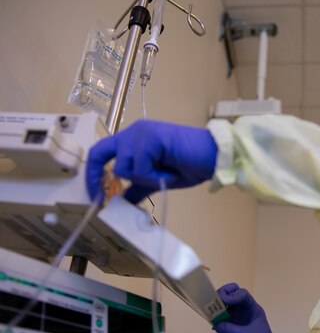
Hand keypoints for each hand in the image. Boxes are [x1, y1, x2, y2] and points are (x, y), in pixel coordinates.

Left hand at [86, 119, 217, 202]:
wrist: (214, 157)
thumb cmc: (190, 165)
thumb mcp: (157, 180)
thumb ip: (138, 186)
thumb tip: (121, 201)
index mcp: (134, 139)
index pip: (102, 152)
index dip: (92, 173)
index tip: (95, 196)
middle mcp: (133, 131)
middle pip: (100, 152)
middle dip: (95, 176)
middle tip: (101, 199)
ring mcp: (141, 132)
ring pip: (123, 167)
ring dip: (144, 179)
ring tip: (165, 176)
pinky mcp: (150, 138)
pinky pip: (140, 169)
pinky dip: (154, 177)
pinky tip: (171, 172)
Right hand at [214, 283, 289, 332]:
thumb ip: (232, 330)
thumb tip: (215, 324)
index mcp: (253, 309)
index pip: (242, 294)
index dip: (232, 295)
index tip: (223, 301)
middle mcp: (243, 311)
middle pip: (232, 295)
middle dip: (222, 295)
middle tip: (214, 302)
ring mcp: (236, 320)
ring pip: (224, 306)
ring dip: (216, 306)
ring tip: (208, 311)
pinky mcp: (229, 329)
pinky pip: (219, 319)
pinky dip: (214, 319)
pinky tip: (211, 323)